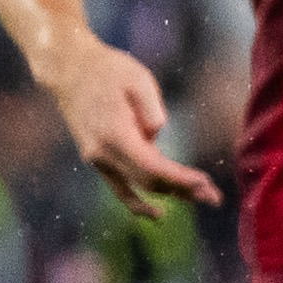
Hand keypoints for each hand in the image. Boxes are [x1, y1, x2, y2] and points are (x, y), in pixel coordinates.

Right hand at [48, 42, 222, 215]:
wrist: (68, 70)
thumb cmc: (106, 69)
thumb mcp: (137, 79)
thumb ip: (151, 110)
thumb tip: (155, 136)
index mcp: (114, 133)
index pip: (152, 167)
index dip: (180, 179)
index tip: (205, 183)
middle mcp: (102, 153)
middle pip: (147, 182)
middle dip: (183, 191)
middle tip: (214, 197)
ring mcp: (97, 158)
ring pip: (135, 188)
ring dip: (168, 195)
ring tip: (200, 200)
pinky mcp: (96, 158)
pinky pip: (120, 187)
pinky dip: (138, 202)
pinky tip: (157, 213)